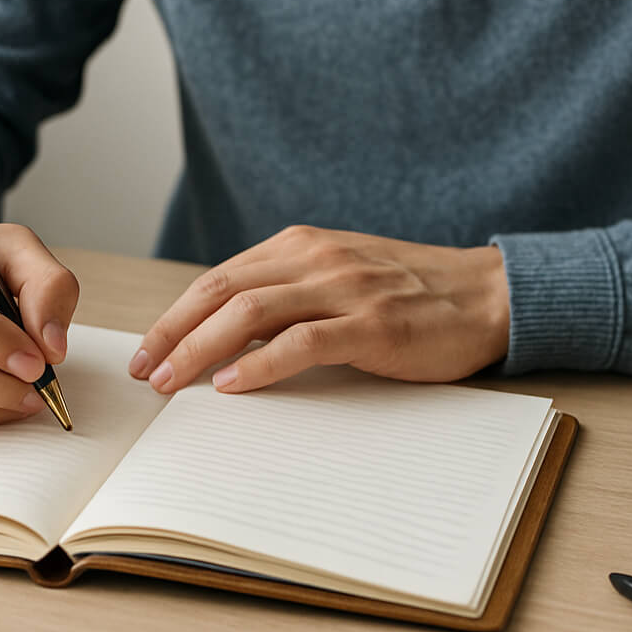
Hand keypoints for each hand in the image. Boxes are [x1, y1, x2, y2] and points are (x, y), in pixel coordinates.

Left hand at [128, 225, 509, 394]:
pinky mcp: (373, 325)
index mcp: (302, 246)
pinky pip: (302, 341)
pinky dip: (260, 363)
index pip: (219, 278)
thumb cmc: (411, 294)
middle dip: (172, 332)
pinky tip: (233, 384)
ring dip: (200, 349)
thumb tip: (225, 336)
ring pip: (250, 313)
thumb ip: (289, 295)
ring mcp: (345, 289)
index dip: (175, 315)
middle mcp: (316, 259)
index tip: (147, 349)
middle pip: (221, 292)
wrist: (487, 294)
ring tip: (172, 381)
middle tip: (144, 371)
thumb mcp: (340, 278)